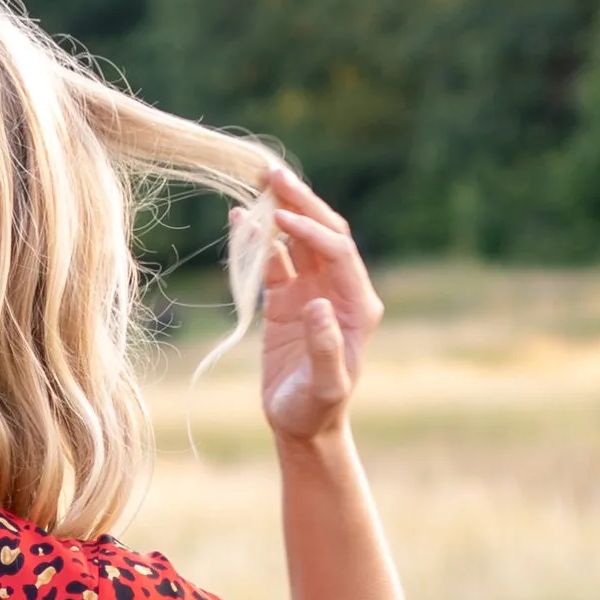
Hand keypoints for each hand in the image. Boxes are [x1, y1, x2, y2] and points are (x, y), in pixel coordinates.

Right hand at [237, 161, 381, 445]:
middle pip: (323, 231)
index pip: (337, 250)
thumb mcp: (326, 385)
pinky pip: (274, 260)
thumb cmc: (317, 410)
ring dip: (281, 210)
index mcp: (358, 304)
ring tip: (258, 182)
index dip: (310, 231)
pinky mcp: (287, 299)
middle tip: (272, 173)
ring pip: (299, 239)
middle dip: (300, 201)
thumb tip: (321, 305)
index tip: (279, 219)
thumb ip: (326, 347)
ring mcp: (312, 291)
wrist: (301, 426)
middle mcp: (340, 289)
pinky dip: (259, 239)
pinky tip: (240, 218)